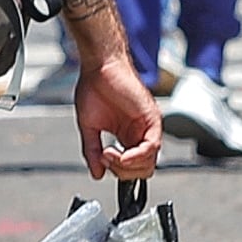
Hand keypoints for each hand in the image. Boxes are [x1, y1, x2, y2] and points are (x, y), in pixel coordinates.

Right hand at [73, 53, 161, 181]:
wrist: (100, 66)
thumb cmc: (94, 88)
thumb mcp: (89, 126)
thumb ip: (92, 151)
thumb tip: (96, 174)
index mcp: (127, 136)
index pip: (132, 167)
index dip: (117, 172)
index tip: (101, 164)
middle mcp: (140, 133)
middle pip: (142, 170)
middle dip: (123, 172)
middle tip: (105, 161)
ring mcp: (147, 127)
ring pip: (149, 162)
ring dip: (128, 165)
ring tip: (108, 155)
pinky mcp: (152, 119)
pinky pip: (152, 146)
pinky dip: (136, 156)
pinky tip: (120, 154)